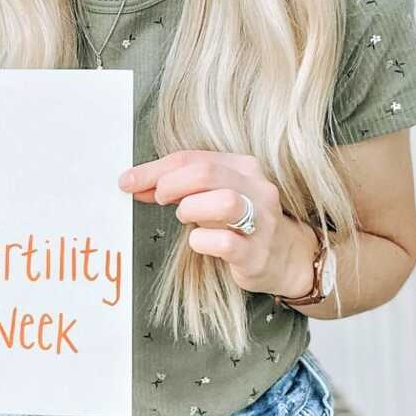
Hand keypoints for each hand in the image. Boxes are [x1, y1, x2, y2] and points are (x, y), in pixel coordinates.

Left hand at [117, 150, 316, 298]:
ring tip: (185, 217)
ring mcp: (262, 221)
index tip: (128, 181)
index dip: (154, 169)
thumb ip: (177, 186)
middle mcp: (256, 188)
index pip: (193, 158)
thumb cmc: (239, 222)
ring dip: (191, 208)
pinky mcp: (258, 253)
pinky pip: (226, 243)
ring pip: (224, 201)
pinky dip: (203, 241)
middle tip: (158, 198)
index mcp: (242, 166)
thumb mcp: (211, 195)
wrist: (286, 257)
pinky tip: (199, 242)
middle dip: (171, 184)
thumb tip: (134, 183)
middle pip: (206, 173)